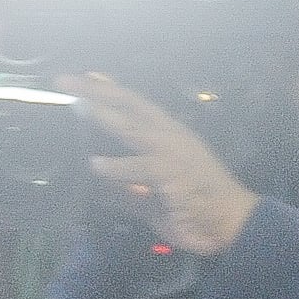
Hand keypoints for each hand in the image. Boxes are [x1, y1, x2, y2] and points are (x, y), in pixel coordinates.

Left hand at [64, 74, 256, 256]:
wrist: (232, 222)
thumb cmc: (197, 207)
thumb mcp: (154, 196)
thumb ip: (128, 189)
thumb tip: (102, 187)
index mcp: (168, 135)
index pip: (135, 105)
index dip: (110, 90)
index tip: (86, 76)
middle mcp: (169, 136)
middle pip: (129, 106)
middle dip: (97, 92)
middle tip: (66, 79)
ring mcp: (171, 153)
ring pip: (131, 128)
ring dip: (103, 115)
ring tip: (76, 104)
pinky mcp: (172, 174)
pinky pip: (138, 168)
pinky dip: (116, 167)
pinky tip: (95, 164)